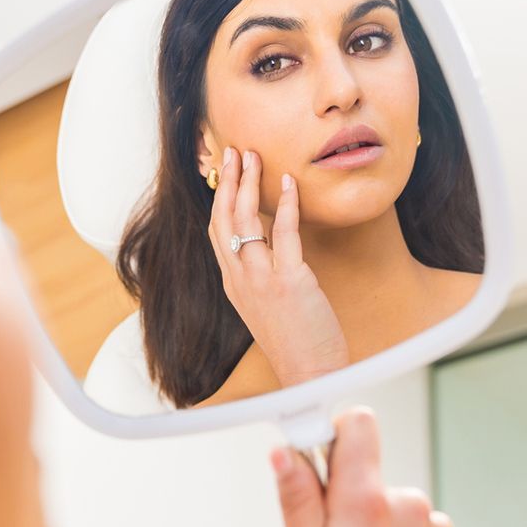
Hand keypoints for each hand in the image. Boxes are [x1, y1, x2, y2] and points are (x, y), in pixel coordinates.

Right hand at [210, 147, 349, 386]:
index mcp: (234, 284)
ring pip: (246, 221)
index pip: (217, 232)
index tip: (225, 173)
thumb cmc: (297, 344)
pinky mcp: (289, 282)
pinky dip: (287, 205)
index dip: (219, 198)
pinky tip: (290, 183)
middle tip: (234, 151)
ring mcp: (261, 280)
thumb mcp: (270, 306)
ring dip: (250, 184)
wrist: (309, 375)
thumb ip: (265, 275)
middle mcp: (241, 279)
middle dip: (228, 181)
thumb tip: (276, 245)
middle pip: (224, 219)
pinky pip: (285, 234)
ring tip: (255, 157)